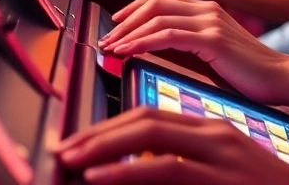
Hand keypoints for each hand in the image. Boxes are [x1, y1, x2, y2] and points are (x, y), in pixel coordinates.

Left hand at [56, 107, 288, 184]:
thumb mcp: (222, 171)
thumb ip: (188, 165)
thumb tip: (147, 168)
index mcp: (210, 129)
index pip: (151, 114)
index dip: (111, 125)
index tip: (82, 140)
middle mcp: (213, 131)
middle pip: (144, 116)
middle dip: (99, 131)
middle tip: (66, 145)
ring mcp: (220, 150)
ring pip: (150, 133)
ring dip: (104, 144)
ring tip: (74, 158)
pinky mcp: (222, 172)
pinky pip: (163, 167)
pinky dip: (125, 168)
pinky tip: (100, 175)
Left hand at [99, 0, 288, 107]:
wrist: (283, 78)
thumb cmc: (250, 74)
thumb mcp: (214, 54)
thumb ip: (190, 45)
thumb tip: (156, 50)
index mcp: (208, 10)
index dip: (133, 7)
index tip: (115, 25)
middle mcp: (207, 9)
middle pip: (153, 1)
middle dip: (124, 19)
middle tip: (106, 39)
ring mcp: (210, 22)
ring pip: (156, 16)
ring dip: (127, 32)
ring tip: (110, 48)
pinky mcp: (212, 40)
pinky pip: (167, 35)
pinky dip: (141, 42)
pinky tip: (126, 52)